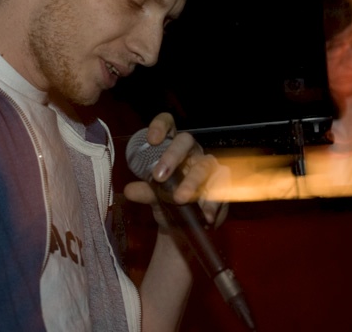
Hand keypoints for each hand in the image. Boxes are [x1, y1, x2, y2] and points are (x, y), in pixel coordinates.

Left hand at [123, 112, 229, 227]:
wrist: (182, 227)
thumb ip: (144, 192)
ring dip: (192, 182)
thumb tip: (130, 190)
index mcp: (171, 148)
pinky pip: (221, 186)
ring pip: (204, 165)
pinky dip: (212, 201)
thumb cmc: (166, 202)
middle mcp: (191, 152)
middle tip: (159, 176)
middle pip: (186, 141)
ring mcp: (208, 166)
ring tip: (180, 199)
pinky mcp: (222, 184)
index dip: (160, 126)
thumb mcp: (153, 197)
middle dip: (172, 156)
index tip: (151, 140)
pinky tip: (206, 213)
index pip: (168, 125)